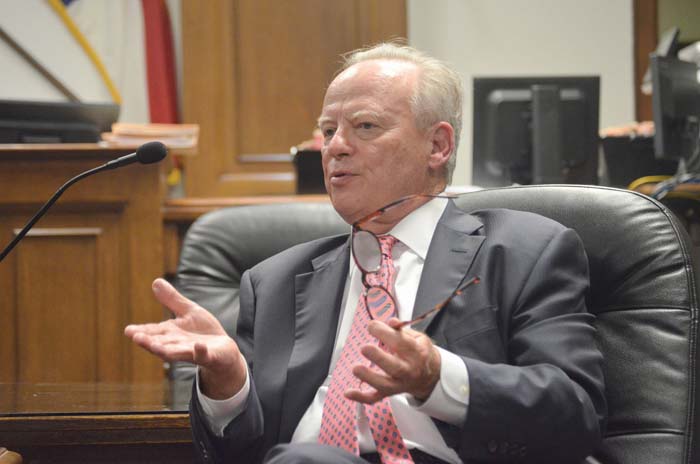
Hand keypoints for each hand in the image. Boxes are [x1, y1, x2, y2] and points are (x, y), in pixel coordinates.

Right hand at [124, 278, 246, 398]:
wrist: (224, 352)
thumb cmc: (203, 332)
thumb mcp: (188, 312)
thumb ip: (172, 300)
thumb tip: (156, 281)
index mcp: (171, 333)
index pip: (153, 332)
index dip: (141, 331)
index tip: (128, 331)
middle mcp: (178, 344)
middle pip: (161, 344)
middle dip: (149, 342)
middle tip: (136, 338)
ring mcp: (193, 352)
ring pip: (176, 353)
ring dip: (165, 350)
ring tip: (155, 346)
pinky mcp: (209, 356)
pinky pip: (203, 355)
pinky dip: (200, 351)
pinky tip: (198, 346)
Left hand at [345, 317, 440, 403]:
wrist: (429, 375)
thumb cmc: (419, 352)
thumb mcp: (418, 337)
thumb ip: (402, 329)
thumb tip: (391, 322)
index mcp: (417, 352)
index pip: (401, 342)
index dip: (384, 333)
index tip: (372, 326)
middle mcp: (409, 370)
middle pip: (395, 367)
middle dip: (378, 358)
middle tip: (365, 348)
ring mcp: (399, 383)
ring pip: (384, 385)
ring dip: (368, 377)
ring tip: (356, 368)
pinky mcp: (389, 392)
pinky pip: (375, 398)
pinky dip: (361, 397)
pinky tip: (348, 392)